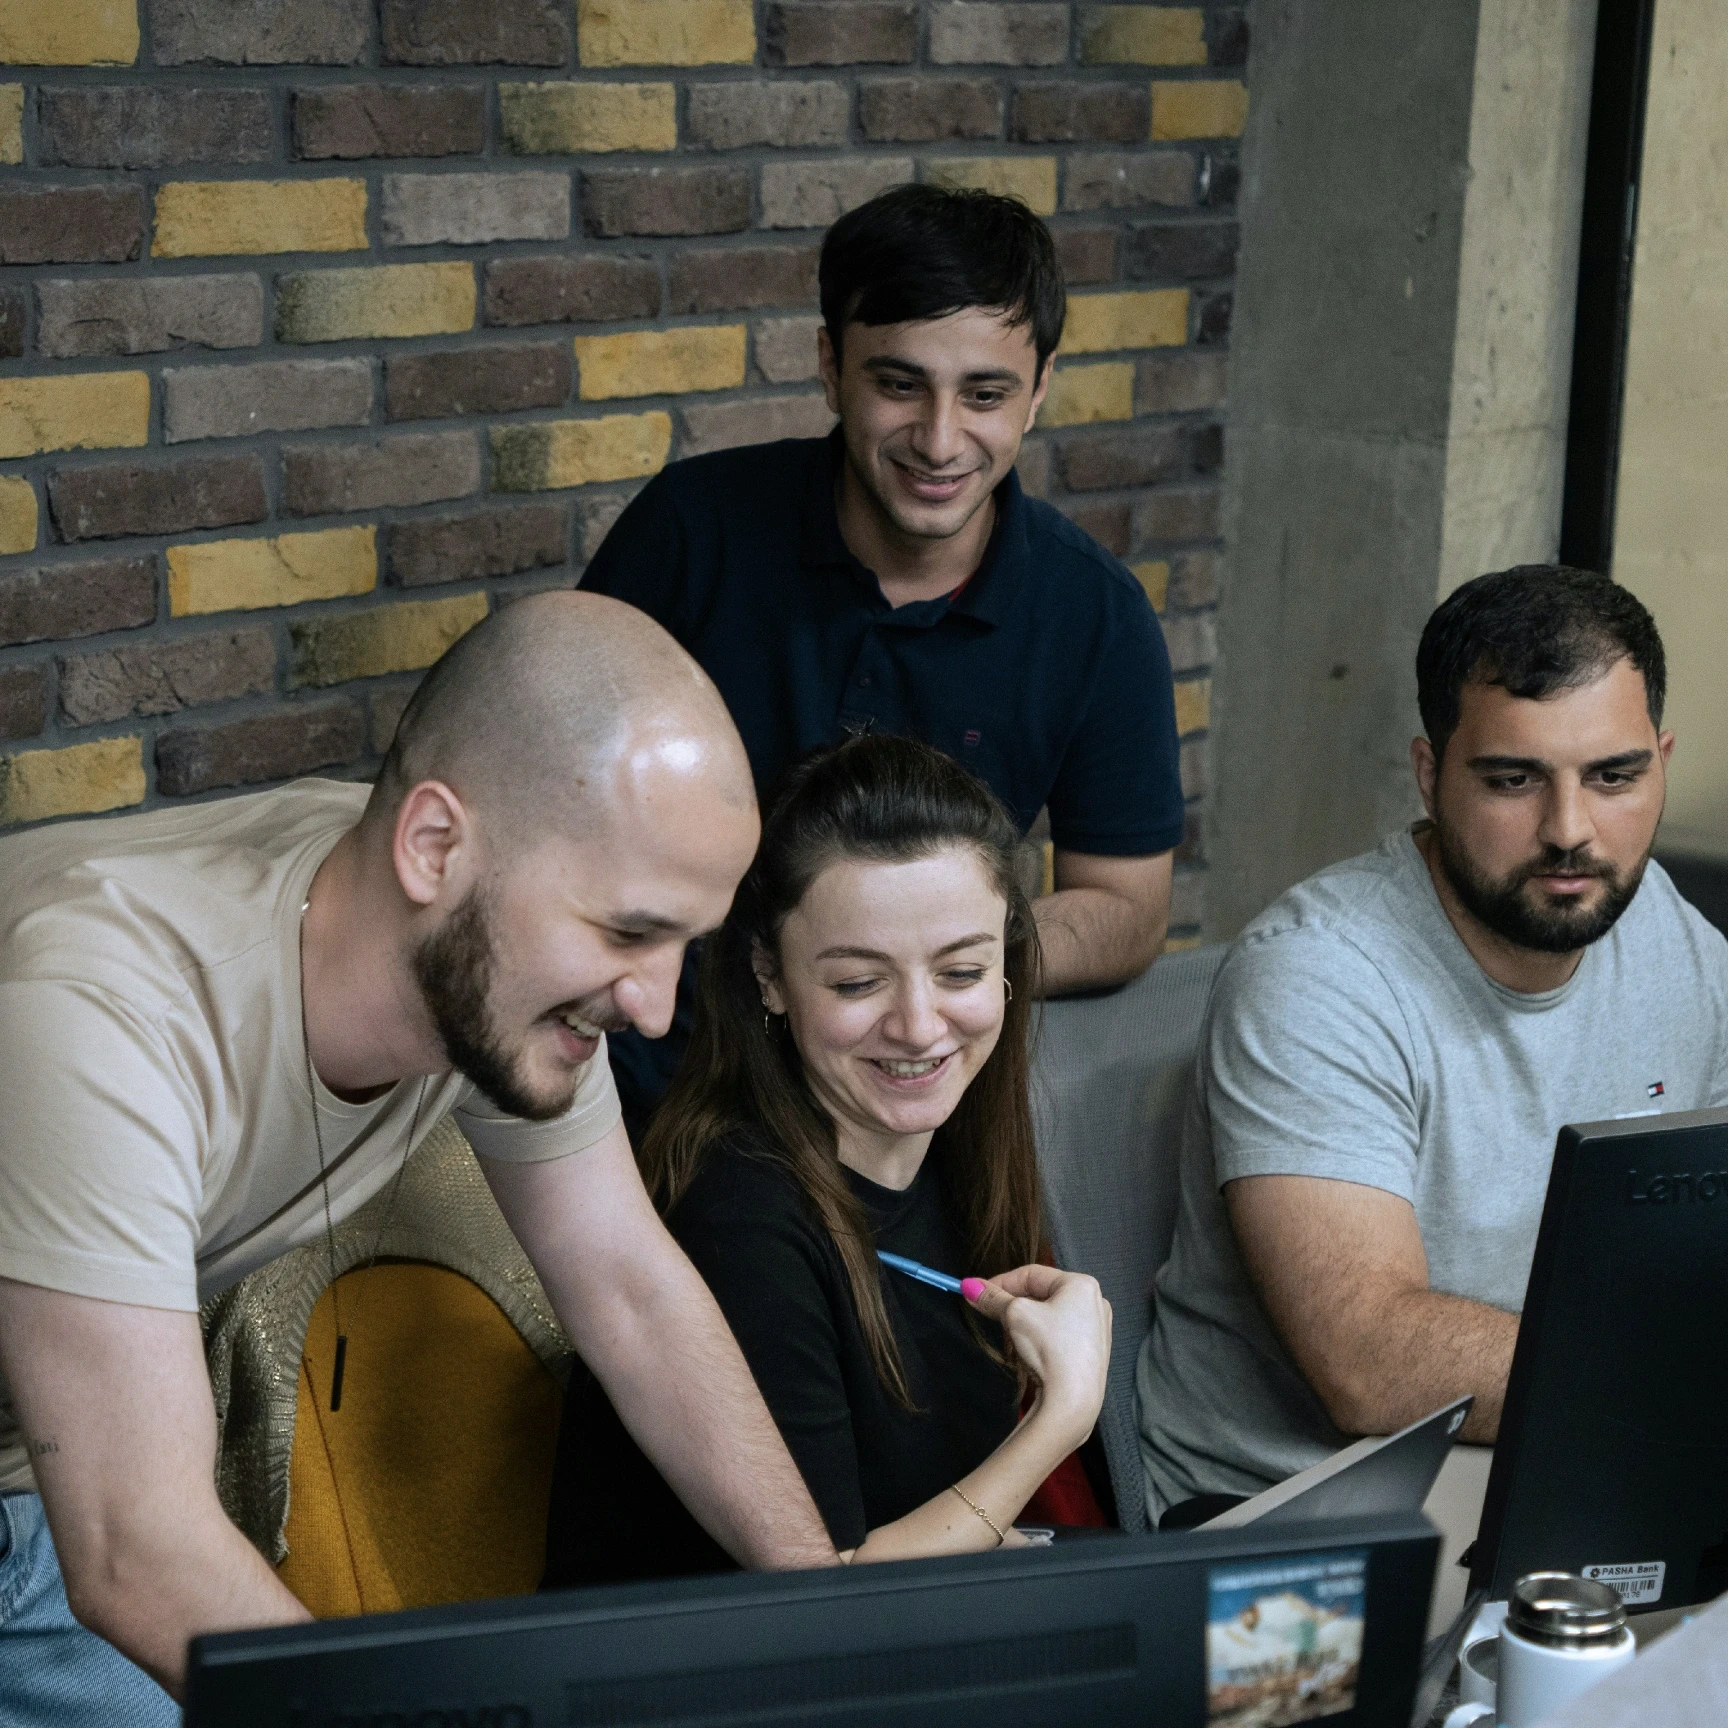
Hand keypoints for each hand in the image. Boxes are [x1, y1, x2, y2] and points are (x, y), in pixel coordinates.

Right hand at [969, 1265, 1111, 1445]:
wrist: (1072, 1401)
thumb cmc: (1050, 1348)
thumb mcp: (1014, 1315)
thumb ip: (992, 1298)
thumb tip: (969, 1286)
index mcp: (1082, 1284)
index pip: (1032, 1274)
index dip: (1000, 1281)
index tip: (978, 1292)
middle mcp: (1096, 1302)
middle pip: (1042, 1294)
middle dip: (1014, 1305)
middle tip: (994, 1315)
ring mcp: (1098, 1329)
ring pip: (1050, 1315)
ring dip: (1026, 1323)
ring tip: (1012, 1338)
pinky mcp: (1093, 1353)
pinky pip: (1061, 1334)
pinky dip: (1041, 1338)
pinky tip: (1032, 1353)